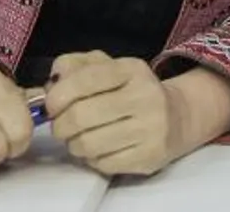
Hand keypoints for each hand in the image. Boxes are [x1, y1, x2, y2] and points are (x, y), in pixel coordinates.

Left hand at [46, 51, 177, 176]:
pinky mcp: (149, 157)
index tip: (52, 105)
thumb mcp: (109, 68)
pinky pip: (102, 164)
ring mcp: (150, 129)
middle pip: (80, 116)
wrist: (178, 117)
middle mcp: (146, 96)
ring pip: (87, 144)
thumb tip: (52, 82)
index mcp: (133, 69)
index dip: (58, 95)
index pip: (86, 79)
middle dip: (60, 125)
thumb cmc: (132, 91)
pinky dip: (92, 159)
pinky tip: (99, 150)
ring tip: (80, 138)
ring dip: (74, 144)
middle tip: (61, 126)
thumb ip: (76, 66)